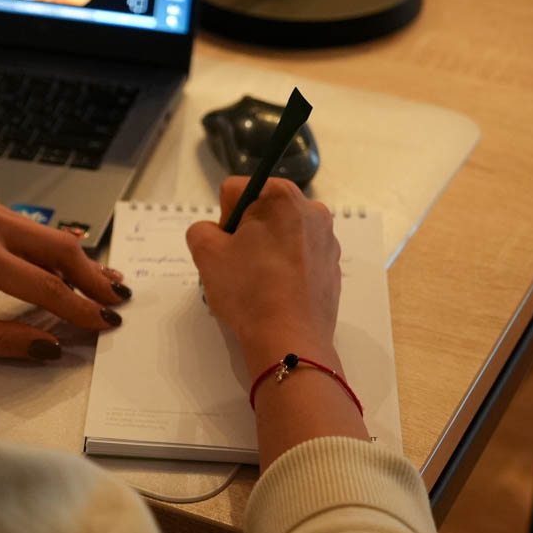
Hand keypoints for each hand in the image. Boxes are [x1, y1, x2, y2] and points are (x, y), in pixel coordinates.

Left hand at [0, 192, 129, 360]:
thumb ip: (2, 340)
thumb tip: (51, 346)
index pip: (45, 286)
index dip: (79, 310)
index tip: (105, 325)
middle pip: (58, 249)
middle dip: (92, 277)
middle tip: (118, 300)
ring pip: (46, 234)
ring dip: (76, 260)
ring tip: (105, 283)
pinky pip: (26, 226)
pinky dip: (50, 247)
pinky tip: (70, 262)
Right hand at [185, 177, 340, 362]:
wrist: (290, 340)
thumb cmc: (248, 290)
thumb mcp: (206, 254)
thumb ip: (200, 230)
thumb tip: (216, 234)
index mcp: (282, 196)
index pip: (236, 191)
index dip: (223, 219)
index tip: (227, 247)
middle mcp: (311, 210)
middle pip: (262, 212)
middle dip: (246, 233)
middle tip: (238, 266)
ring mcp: (327, 240)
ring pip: (280, 236)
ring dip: (265, 251)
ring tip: (257, 284)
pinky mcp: (332, 268)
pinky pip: (298, 258)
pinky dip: (285, 269)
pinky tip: (276, 294)